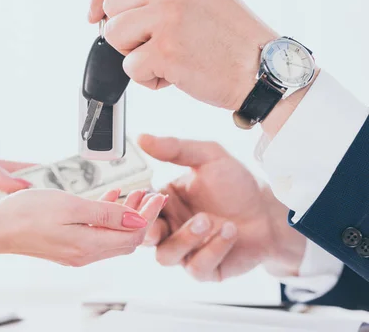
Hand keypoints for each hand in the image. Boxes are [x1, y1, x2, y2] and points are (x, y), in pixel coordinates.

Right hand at [0, 188, 166, 265]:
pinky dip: (107, 218)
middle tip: (149, 193)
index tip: (158, 195)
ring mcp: (76, 252)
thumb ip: (107, 214)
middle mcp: (85, 254)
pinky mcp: (67, 247)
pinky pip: (97, 234)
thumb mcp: (72, 206)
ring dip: (125, 216)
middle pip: (126, 238)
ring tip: (132, 193)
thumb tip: (137, 219)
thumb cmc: (27, 214)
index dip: (149, 215)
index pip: (133, 235)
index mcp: (89, 245)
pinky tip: (107, 199)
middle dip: (141, 215)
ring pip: (112, 236)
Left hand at [89, 0, 317, 136]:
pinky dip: (148, 79)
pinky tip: (175, 76)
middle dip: (125, 34)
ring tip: (167, 60)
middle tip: (154, 46)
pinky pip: (129, 68)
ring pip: (114, 36)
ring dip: (134, 56)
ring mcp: (167, 17)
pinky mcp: (164, 50)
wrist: (263, 70)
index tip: (93, 15)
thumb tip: (114, 6)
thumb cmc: (232, 40)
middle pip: (111, 8)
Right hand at [138, 134, 305, 280]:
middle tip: (162, 212)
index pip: (138, 206)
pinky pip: (196, 267)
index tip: (147, 195)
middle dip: (147, 227)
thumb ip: (174, 148)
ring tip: (207, 220)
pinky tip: (229, 231)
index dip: (136, 204)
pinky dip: (212, 249)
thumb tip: (142, 138)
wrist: (270, 212)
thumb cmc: (237, 185)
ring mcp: (186, 250)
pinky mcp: (206, 269)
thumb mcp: (208, 157)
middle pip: (142, 236)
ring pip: (165, 255)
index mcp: (165, 201)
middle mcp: (171, 227)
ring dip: (184, 238)